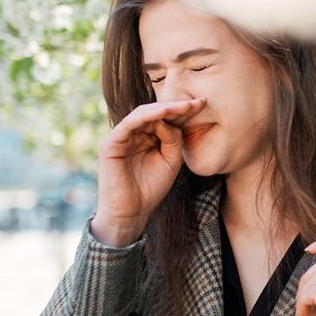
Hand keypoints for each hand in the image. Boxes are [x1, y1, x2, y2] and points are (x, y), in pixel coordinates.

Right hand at [91, 98, 206, 246]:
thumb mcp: (171, 161)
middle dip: (178, 107)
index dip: (184, 111)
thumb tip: (171, 120)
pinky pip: (129, 124)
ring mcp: (121, 138)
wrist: (132, 213)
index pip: (165, 119)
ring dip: (165, 109)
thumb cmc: (151, 189)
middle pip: (156, 113)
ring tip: (184, 106)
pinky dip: (147, 116)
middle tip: (198, 102)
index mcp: (147, 138)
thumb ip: (173, 139)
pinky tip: (164, 113)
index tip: (204, 104)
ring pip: (143, 114)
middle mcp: (133, 135)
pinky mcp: (110, 144)